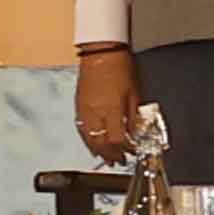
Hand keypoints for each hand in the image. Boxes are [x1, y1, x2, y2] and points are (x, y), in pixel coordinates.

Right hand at [74, 46, 138, 160]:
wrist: (100, 53)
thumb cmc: (121, 69)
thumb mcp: (135, 93)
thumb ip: (134, 115)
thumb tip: (136, 132)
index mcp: (111, 109)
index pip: (117, 138)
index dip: (125, 149)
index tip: (132, 153)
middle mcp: (95, 113)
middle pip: (100, 142)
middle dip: (110, 154)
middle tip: (119, 161)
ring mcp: (83, 110)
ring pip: (88, 137)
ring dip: (97, 150)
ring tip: (106, 157)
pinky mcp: (78, 105)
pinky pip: (81, 128)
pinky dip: (87, 139)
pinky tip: (93, 143)